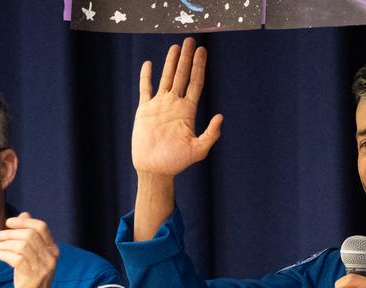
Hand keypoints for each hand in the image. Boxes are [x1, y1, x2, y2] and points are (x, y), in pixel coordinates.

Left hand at [0, 213, 58, 287]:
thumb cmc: (29, 281)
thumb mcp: (31, 257)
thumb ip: (29, 237)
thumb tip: (25, 214)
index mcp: (52, 251)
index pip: (41, 227)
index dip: (24, 221)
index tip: (8, 222)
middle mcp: (50, 259)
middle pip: (30, 235)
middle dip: (10, 232)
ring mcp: (42, 269)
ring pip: (22, 246)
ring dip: (5, 243)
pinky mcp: (32, 279)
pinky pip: (16, 259)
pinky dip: (5, 254)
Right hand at [131, 37, 223, 177]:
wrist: (154, 169)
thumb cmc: (176, 162)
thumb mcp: (198, 150)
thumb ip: (210, 134)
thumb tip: (220, 116)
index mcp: (187, 111)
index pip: (195, 83)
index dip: (199, 66)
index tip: (202, 51)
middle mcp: (174, 105)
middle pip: (182, 75)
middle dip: (186, 58)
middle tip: (190, 40)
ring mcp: (159, 106)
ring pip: (166, 78)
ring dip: (170, 62)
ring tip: (175, 46)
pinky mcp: (145, 110)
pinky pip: (145, 89)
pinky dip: (147, 76)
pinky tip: (149, 64)